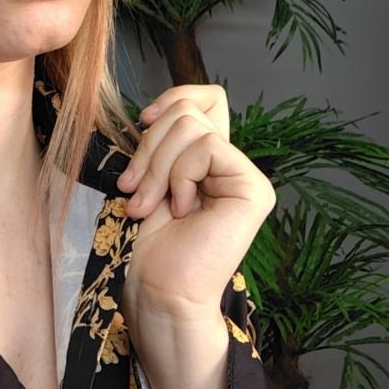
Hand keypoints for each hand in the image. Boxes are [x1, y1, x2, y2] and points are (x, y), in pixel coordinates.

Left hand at [116, 84, 276, 327]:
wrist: (158, 291)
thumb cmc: (146, 245)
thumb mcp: (149, 177)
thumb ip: (164, 142)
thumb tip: (157, 110)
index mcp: (209, 160)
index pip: (206, 97)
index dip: (174, 97)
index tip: (143, 121)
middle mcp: (232, 164)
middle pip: (188, 108)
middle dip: (149, 145)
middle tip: (134, 189)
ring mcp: (246, 176)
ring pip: (191, 125)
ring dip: (156, 165)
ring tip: (147, 206)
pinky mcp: (254, 188)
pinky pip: (207, 147)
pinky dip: (179, 175)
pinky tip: (180, 210)